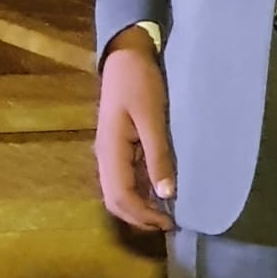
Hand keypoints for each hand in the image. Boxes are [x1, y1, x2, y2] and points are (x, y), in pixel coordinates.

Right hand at [96, 26, 176, 231]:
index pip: (121, 198)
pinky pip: (124, 178)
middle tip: (169, 223)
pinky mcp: (118, 145)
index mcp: (110, 151)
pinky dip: (139, 192)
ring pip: (118, 192)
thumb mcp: (152, 117)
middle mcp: (105, 156)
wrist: (125, 54)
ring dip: (138, 207)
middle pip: (115, 201)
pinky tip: (158, 190)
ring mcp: (110, 151)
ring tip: (166, 212)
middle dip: (139, 218)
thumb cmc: (139, 82)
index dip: (144, 216)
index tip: (170, 222)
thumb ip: (158, 155)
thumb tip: (166, 195)